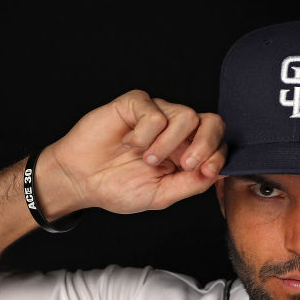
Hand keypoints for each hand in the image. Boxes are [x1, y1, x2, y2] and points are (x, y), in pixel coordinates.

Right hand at [41, 90, 226, 214]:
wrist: (81, 180)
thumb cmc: (118, 187)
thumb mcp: (161, 195)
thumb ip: (191, 184)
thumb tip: (217, 173)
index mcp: (186, 151)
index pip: (217, 143)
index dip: (218, 155)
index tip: (205, 171)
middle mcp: (176, 130)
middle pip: (211, 122)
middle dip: (206, 144)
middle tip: (186, 164)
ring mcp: (157, 114)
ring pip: (187, 116)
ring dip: (168, 144)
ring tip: (146, 159)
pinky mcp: (136, 103)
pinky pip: (155, 113)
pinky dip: (144, 135)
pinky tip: (128, 144)